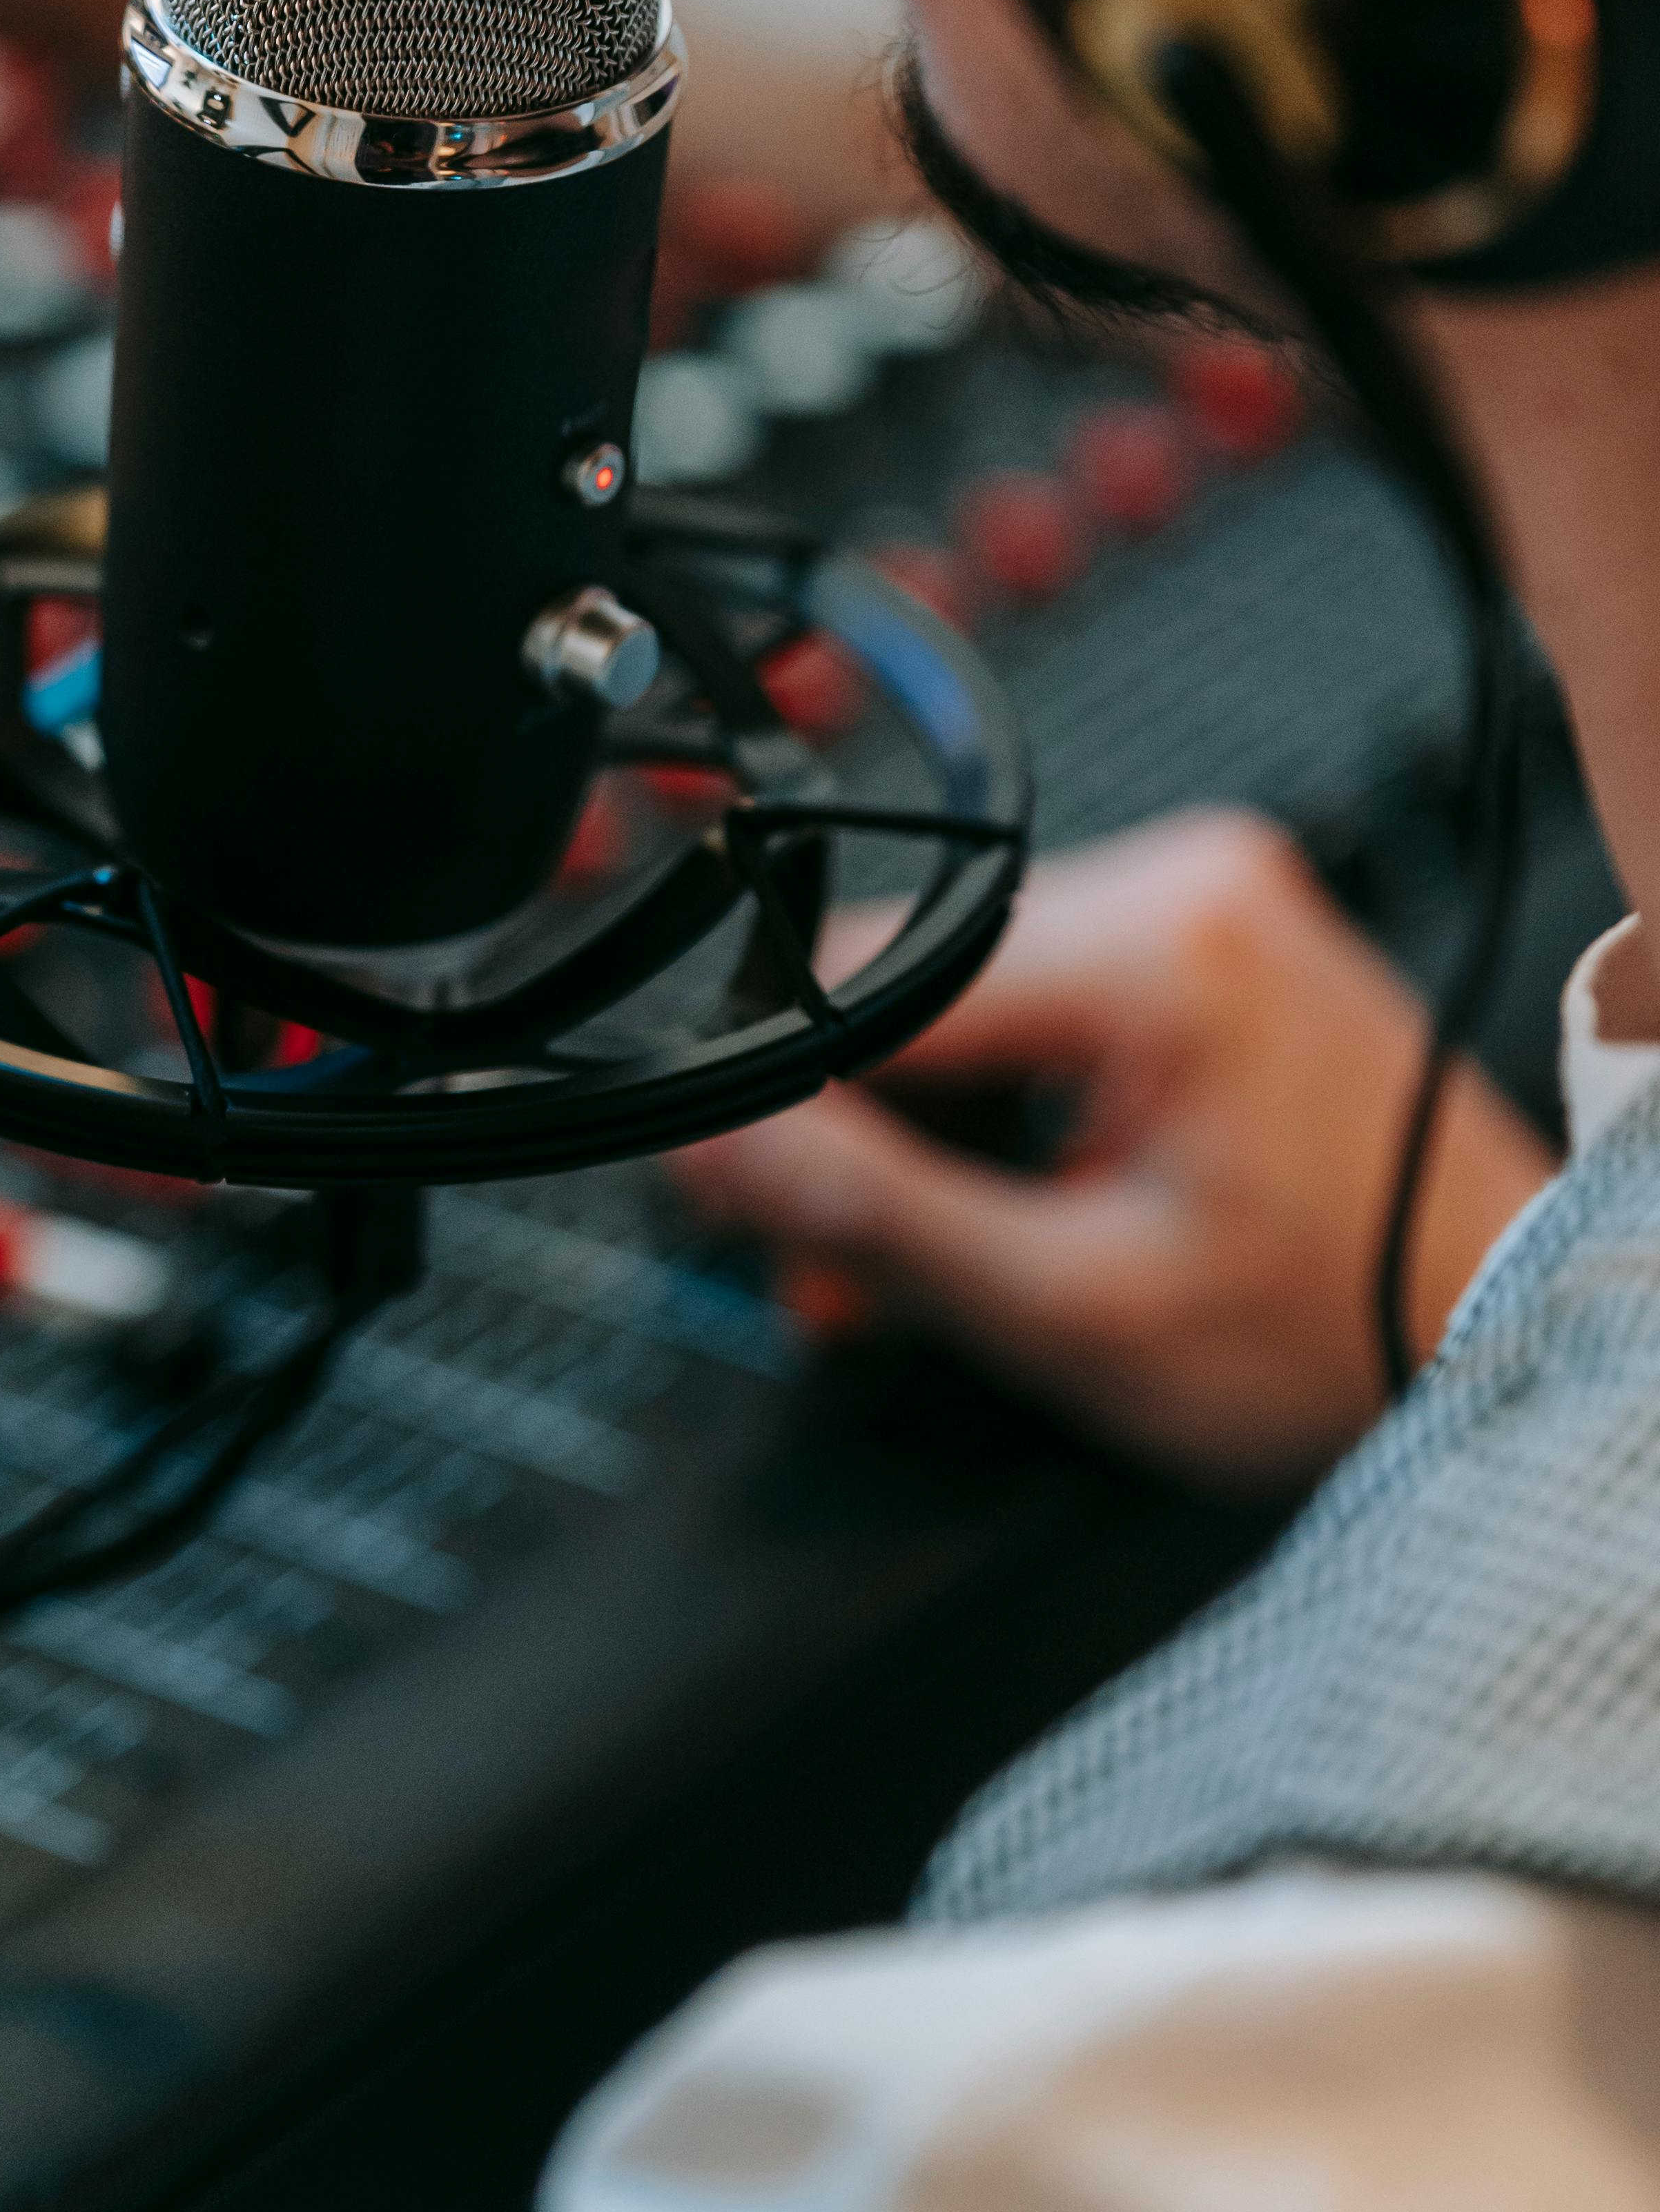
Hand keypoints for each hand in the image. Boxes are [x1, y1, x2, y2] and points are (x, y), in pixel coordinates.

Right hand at [676, 810, 1556, 1486]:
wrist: (1500, 1329)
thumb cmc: (1340, 1333)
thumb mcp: (1072, 1305)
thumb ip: (873, 1214)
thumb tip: (712, 1144)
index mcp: (1160, 944)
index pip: (871, 980)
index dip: (781, 1103)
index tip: (745, 1206)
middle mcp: (1189, 879)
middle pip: (911, 981)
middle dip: (857, 1136)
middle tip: (843, 1281)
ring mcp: (1211, 897)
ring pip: (964, 995)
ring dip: (926, 1127)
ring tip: (942, 1258)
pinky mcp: (1218, 935)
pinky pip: (1043, 996)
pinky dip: (1004, 1101)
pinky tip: (1015, 1193)